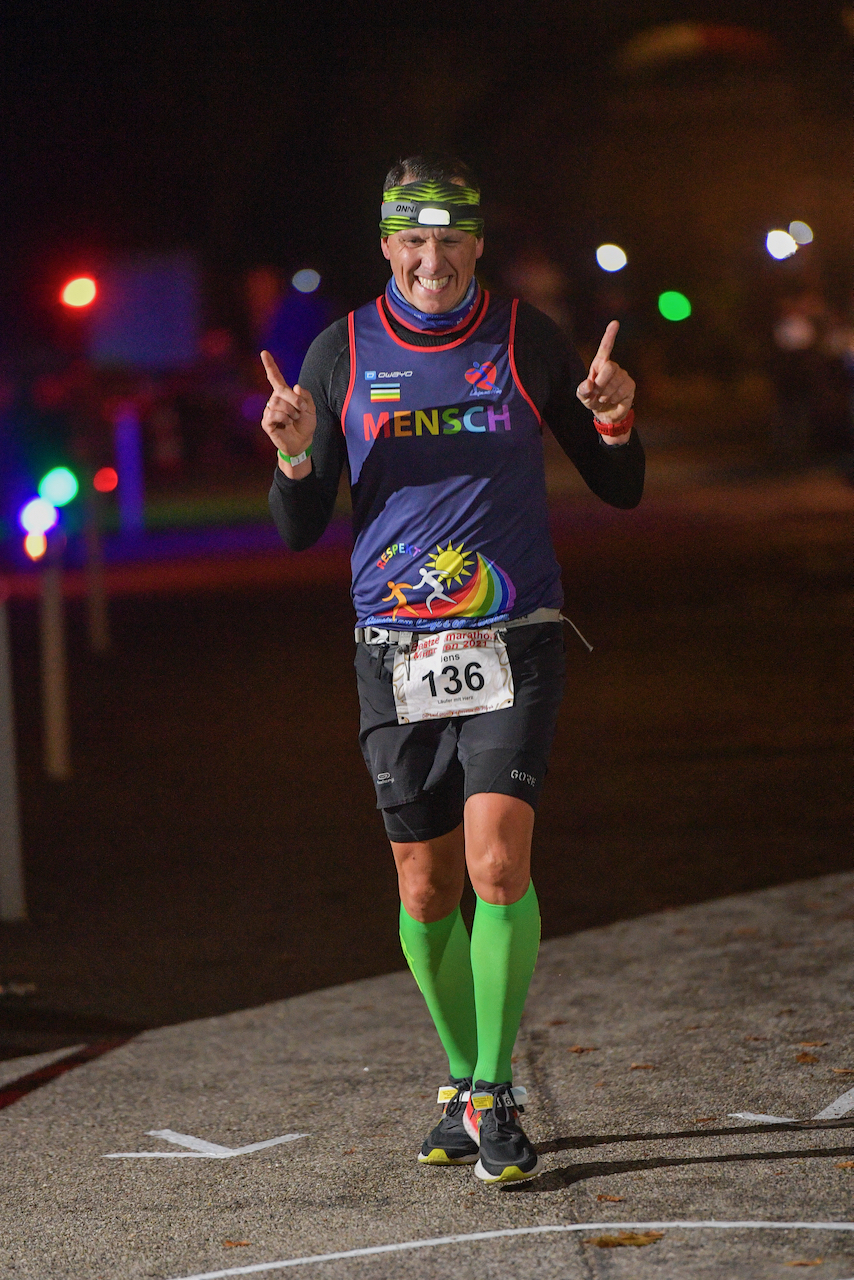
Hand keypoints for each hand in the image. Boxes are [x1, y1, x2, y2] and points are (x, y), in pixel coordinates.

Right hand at [260, 350, 316, 469]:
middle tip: (301, 411)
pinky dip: (284, 419)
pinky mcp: (266, 422)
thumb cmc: (305, 424)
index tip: (264, 352)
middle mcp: (274, 400)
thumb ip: (306, 396)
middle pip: (281, 391)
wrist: (303, 442)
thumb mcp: (311, 408)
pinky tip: (286, 424)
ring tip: (293, 419)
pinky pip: (274, 414)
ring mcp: (269, 411)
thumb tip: (296, 387)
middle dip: (295, 401)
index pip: (275, 377)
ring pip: (277, 403)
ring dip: (290, 412)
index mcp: (284, 394)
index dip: (270, 365)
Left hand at [576, 321, 634, 425]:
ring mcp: (623, 375)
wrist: (606, 413)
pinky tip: (613, 400)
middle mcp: (613, 367)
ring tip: (604, 398)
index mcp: (600, 365)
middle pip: (609, 367)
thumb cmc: (593, 400)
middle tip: (597, 393)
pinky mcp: (630, 385)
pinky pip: (621, 391)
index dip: (610, 335)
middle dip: (600, 383)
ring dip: (605, 394)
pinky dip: (614, 398)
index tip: (615, 323)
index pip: (605, 348)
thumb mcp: (583, 396)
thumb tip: (588, 384)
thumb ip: (582, 390)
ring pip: (614, 382)